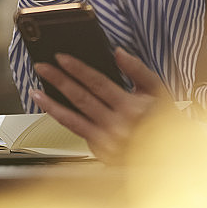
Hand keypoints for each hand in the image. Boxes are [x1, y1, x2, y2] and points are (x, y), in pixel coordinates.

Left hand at [31, 47, 172, 163]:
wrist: (170, 155)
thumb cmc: (163, 119)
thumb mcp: (158, 89)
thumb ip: (137, 68)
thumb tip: (118, 52)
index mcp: (131, 107)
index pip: (98, 83)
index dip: (78, 69)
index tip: (61, 58)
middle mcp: (117, 125)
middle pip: (80, 98)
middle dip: (58, 80)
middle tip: (41, 67)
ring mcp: (107, 141)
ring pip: (72, 120)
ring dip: (51, 104)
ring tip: (35, 91)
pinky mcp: (100, 152)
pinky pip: (77, 132)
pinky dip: (63, 119)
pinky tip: (52, 108)